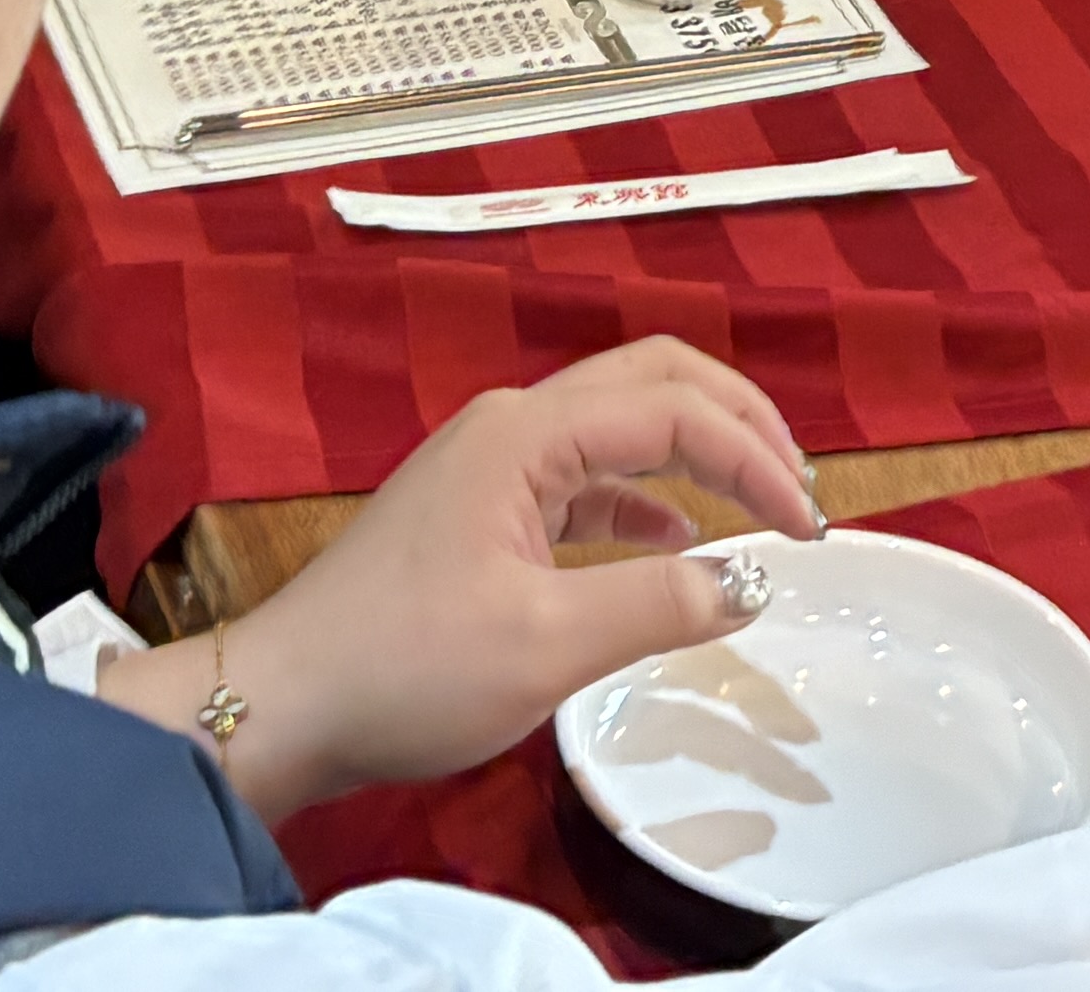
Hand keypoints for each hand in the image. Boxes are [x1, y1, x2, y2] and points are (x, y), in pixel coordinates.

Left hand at [134, 337, 823, 822]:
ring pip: (620, 424)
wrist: (280, 707)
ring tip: (761, 507)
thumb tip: (750, 586)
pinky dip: (647, 496)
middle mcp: (511, 426)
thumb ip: (660, 605)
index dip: (756, 461)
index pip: (675, 411)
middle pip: (652, 382)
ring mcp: (489, 465)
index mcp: (527, 434)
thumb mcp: (547, 646)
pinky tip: (677, 542)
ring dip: (696, 453)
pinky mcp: (478, 511)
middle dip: (738, 422)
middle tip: (800, 488)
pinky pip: (587, 476)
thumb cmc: (406, 670)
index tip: (809, 532)